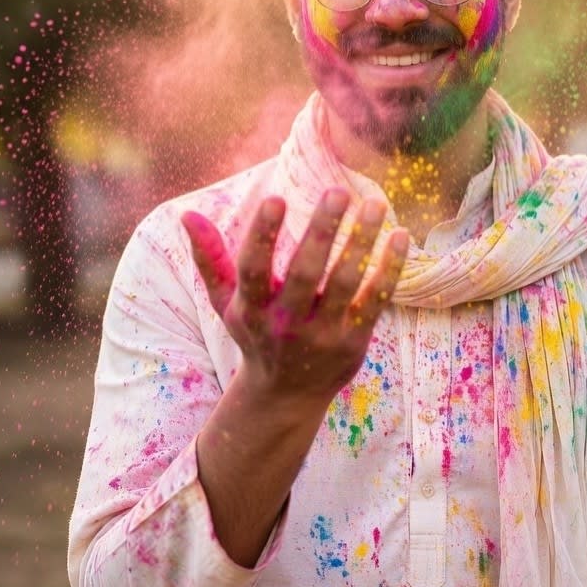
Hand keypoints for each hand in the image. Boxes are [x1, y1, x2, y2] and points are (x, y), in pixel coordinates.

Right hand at [181, 190, 407, 406]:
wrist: (286, 395)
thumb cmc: (256, 333)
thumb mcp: (226, 302)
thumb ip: (209, 259)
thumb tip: (186, 214)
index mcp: (252, 309)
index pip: (254, 269)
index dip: (262, 235)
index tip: (275, 198)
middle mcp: (287, 323)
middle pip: (305, 273)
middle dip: (322, 231)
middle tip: (338, 191)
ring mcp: (322, 334)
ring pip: (346, 283)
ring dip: (361, 242)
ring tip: (375, 204)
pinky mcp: (353, 341)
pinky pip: (375, 301)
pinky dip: (388, 269)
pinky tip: (400, 236)